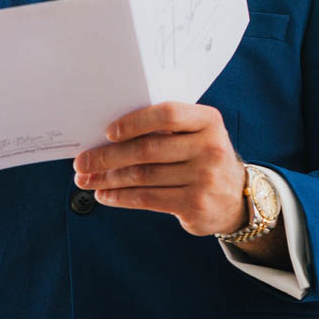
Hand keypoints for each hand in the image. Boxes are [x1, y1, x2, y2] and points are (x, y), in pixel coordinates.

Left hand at [72, 101, 248, 236]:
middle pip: (148, 150)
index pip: (168, 114)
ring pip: (143, 176)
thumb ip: (165, 130)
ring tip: (86, 180)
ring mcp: (205, 178)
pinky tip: (105, 194)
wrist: (237, 197)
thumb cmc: (203, 158)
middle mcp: (210, 148)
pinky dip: (121, 197)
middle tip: (81, 162)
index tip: (107, 132)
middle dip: (108, 156)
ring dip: (108, 179)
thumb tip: (106, 137)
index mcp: (208, 121)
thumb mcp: (197, 135)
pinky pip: (148, 199)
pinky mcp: (195, 205)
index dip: (135, 122)